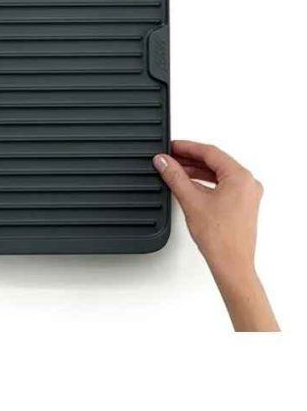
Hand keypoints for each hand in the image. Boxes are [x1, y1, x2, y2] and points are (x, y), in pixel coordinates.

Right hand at [154, 140, 278, 330]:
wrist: (231, 264)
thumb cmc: (220, 238)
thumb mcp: (190, 199)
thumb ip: (174, 176)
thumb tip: (163, 160)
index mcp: (240, 177)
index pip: (210, 152)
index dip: (187, 147)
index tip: (171, 146)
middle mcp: (247, 184)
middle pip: (214, 162)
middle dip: (190, 158)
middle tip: (170, 156)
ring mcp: (246, 195)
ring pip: (217, 174)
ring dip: (196, 170)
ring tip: (175, 169)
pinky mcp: (242, 205)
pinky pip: (221, 185)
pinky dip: (204, 182)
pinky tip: (188, 184)